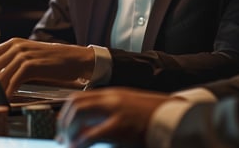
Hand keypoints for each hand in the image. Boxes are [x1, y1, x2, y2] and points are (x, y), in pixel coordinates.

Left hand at [0, 38, 94, 97]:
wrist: (75, 59)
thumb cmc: (53, 61)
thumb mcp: (30, 56)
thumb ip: (13, 62)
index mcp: (13, 43)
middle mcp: (16, 46)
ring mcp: (23, 54)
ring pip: (1, 74)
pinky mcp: (31, 65)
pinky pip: (14, 81)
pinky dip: (8, 92)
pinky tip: (6, 99)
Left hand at [56, 88, 170, 147]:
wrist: (176, 117)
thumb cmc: (154, 117)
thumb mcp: (129, 110)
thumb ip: (110, 114)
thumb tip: (89, 129)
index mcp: (113, 95)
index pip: (79, 98)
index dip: (66, 113)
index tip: (62, 127)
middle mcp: (111, 99)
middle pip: (75, 104)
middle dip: (64, 122)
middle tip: (62, 137)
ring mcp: (115, 111)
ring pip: (79, 114)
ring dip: (69, 130)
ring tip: (70, 144)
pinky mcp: (120, 126)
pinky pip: (91, 134)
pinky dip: (80, 142)